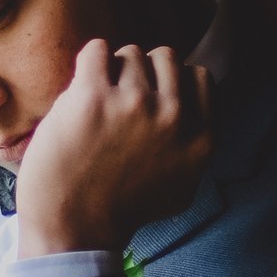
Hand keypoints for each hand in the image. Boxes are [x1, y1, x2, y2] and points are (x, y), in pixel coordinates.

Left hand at [15, 41, 212, 259]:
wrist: (74, 226)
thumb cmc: (123, 210)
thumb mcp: (184, 187)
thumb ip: (195, 146)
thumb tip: (194, 109)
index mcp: (201, 136)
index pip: (199, 75)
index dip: (172, 81)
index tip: (152, 96)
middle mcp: (174, 116)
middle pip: (166, 57)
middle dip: (143, 72)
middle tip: (121, 97)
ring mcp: (134, 103)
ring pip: (130, 54)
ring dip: (113, 72)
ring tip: (99, 101)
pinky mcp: (93, 97)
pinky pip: (97, 50)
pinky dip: (90, 61)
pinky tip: (83, 86)